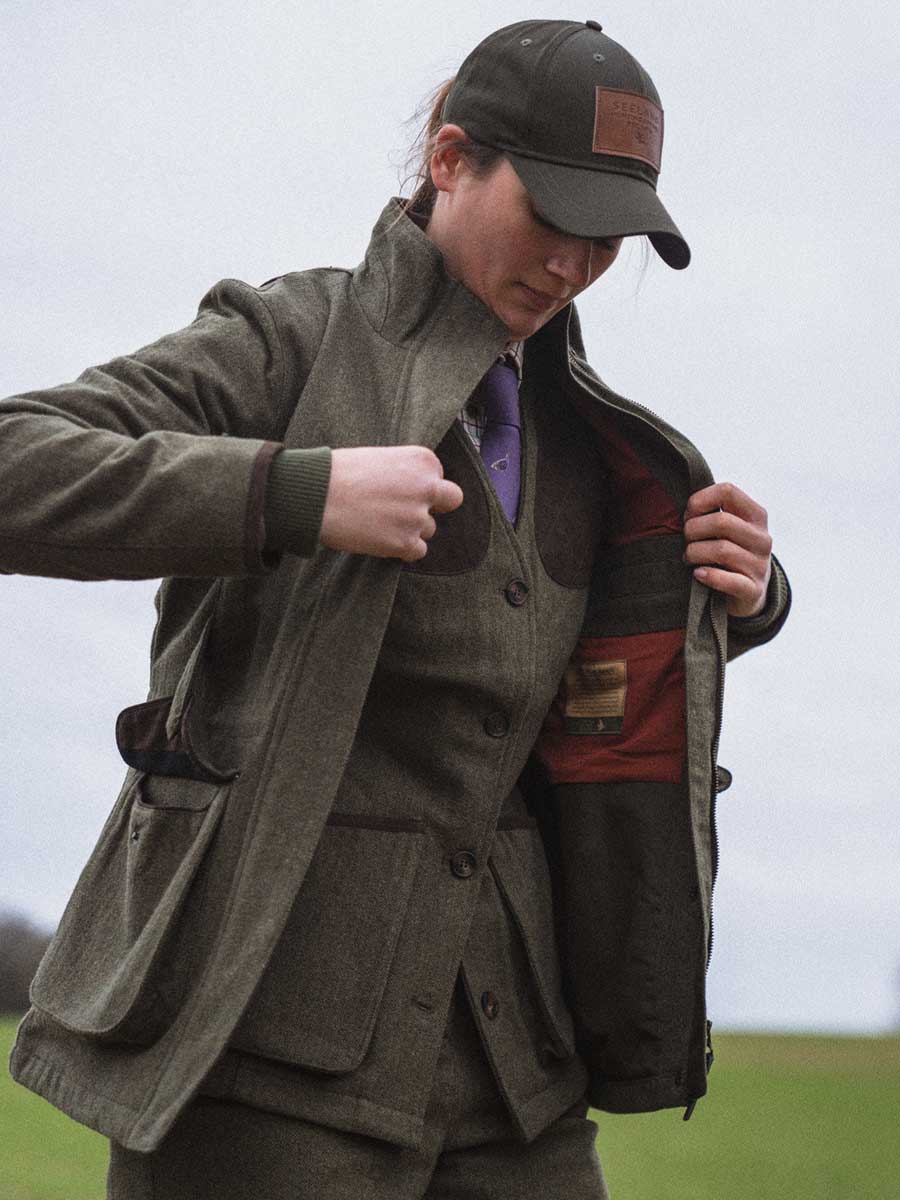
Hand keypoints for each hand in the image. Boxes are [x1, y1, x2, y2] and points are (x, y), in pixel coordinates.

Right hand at [319, 445, 462, 561]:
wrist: (315, 495)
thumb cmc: (339, 473)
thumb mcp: (380, 458)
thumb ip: (405, 473)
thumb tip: (415, 491)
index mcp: (423, 459)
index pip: (438, 476)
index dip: (419, 484)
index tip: (396, 488)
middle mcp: (427, 486)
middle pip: (452, 500)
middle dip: (434, 505)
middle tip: (407, 509)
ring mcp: (417, 516)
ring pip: (428, 529)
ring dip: (409, 529)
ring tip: (377, 522)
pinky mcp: (405, 542)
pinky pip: (418, 552)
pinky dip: (402, 549)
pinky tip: (379, 538)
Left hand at [683, 482, 772, 616]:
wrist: (749, 593)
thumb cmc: (729, 553)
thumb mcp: (728, 529)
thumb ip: (712, 513)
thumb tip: (685, 506)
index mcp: (756, 516)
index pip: (727, 491)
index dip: (699, 501)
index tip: (688, 515)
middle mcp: (762, 538)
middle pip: (721, 522)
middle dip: (692, 530)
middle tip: (685, 540)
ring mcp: (760, 565)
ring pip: (721, 550)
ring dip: (694, 553)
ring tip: (688, 558)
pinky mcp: (753, 590)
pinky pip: (729, 580)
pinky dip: (709, 576)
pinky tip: (698, 574)